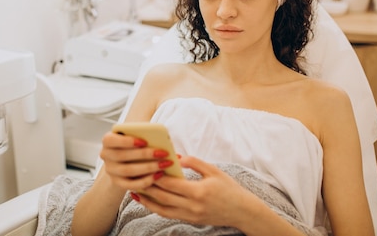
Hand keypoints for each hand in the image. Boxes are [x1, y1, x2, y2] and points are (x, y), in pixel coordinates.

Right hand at [100, 132, 173, 191]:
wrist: (126, 159)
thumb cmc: (134, 143)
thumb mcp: (135, 134)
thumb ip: (142, 132)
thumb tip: (159, 134)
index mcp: (107, 140)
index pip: (111, 140)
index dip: (127, 141)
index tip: (145, 141)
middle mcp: (106, 155)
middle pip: (122, 156)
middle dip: (144, 155)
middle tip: (163, 153)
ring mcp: (111, 170)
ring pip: (128, 171)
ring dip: (148, 168)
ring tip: (164, 164)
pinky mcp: (118, 183)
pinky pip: (131, 185)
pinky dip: (146, 180)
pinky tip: (159, 175)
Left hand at [133, 155, 251, 227]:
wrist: (242, 211)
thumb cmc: (229, 188)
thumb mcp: (214, 171)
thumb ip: (194, 162)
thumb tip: (177, 156)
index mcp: (199, 191)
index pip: (170, 183)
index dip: (156, 175)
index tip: (145, 165)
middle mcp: (192, 206)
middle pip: (162, 197)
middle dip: (146, 187)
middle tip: (133, 176)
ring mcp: (190, 216)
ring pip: (162, 209)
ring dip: (147, 200)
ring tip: (134, 190)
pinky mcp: (190, 220)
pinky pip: (168, 215)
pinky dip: (156, 208)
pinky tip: (148, 200)